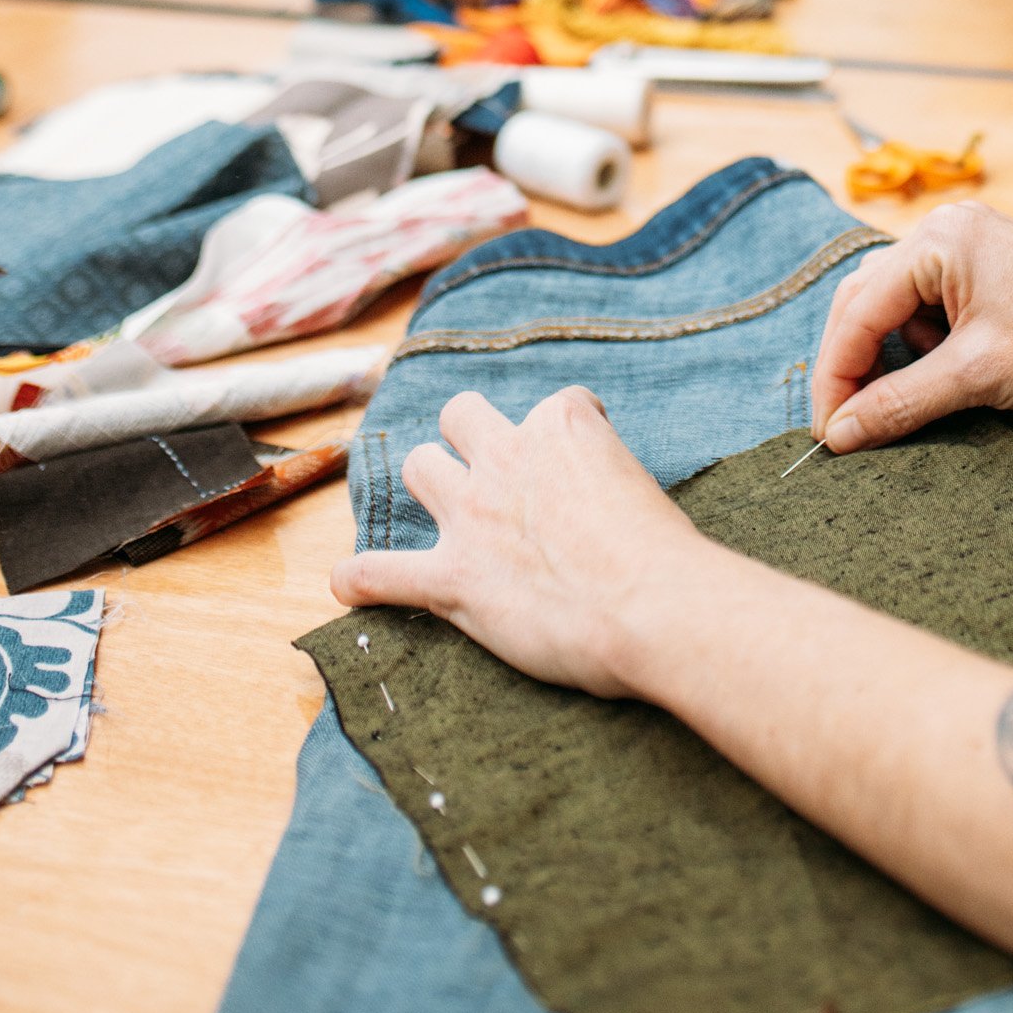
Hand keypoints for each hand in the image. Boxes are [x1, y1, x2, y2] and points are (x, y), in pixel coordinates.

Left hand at [329, 386, 703, 696]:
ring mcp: (472, 515)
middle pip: (462, 415)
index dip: (573, 435)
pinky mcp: (452, 577)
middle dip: (473, 436)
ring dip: (431, 484)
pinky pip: (381, 572)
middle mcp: (507, 455)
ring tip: (448, 511)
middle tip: (496, 472)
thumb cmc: (662, 555)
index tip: (585, 468)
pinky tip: (350, 581)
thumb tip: (597, 504)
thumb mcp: (641, 484)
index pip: (560, 405)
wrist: (649, 607)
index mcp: (562, 424)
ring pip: (420, 466)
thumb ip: (605, 477)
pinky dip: (361, 578)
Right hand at [810, 201, 1012, 450]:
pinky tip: (942, 385)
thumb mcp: (979, 377)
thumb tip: (838, 434)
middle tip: (847, 430)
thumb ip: (900, 402)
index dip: (835, 376)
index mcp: (938, 239)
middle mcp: (946, 231)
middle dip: (855, 368)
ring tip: (906, 407)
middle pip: (868, 303)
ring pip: (897, 311)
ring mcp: (970, 249)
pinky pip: (932, 312)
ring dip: (892, 362)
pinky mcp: (990, 274)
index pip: (856, 310)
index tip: (827, 435)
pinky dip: (926, 353)